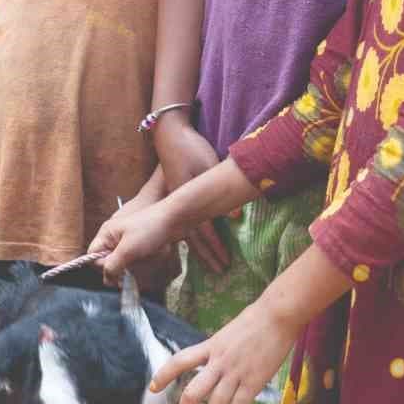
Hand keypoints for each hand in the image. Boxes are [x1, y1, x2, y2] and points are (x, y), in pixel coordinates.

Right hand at [91, 199, 181, 277]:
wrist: (175, 219)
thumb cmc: (151, 229)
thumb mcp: (127, 250)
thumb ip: (112, 266)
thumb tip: (106, 280)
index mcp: (106, 233)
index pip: (93, 256)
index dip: (103, 266)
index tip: (117, 270)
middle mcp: (114, 237)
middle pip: (108, 261)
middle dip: (120, 267)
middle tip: (132, 265)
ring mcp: (126, 240)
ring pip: (122, 263)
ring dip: (133, 266)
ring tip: (144, 258)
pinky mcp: (138, 244)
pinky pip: (134, 260)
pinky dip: (141, 262)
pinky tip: (149, 256)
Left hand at [152, 300, 299, 403]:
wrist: (278, 316)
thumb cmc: (256, 320)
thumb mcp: (228, 333)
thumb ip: (217, 350)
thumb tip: (212, 364)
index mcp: (211, 346)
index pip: (180, 361)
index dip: (163, 375)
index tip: (153, 388)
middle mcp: (219, 361)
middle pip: (193, 392)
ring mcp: (236, 373)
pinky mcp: (254, 382)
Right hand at [153, 122, 231, 272]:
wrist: (169, 133)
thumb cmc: (190, 148)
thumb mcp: (208, 165)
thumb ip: (218, 190)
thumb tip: (234, 216)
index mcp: (186, 200)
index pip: (202, 230)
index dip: (214, 247)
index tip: (225, 262)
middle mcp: (178, 205)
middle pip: (192, 237)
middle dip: (207, 255)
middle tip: (220, 270)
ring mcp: (174, 201)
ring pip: (186, 231)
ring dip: (199, 248)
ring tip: (210, 262)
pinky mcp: (174, 196)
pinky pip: (183, 222)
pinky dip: (191, 234)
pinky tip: (196, 242)